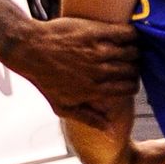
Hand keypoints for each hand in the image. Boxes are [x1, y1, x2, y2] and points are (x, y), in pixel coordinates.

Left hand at [12, 17, 139, 125]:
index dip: (132, 85)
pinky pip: (126, 34)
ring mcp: (97, 51)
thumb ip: (88, 118)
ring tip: (130, 49)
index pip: (128, 89)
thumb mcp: (62, 106)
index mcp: (93, 90)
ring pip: (132, 52)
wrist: (30, 49)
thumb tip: (110, 131)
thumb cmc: (44, 78)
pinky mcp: (95, 32)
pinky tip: (130, 35)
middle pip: (133, 70)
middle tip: (131, 63)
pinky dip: (133, 35)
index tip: (129, 80)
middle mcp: (98, 71)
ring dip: (135, 51)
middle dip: (135, 68)